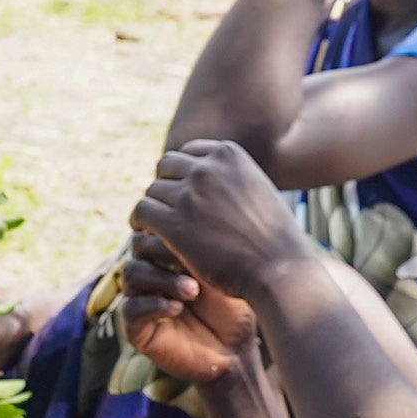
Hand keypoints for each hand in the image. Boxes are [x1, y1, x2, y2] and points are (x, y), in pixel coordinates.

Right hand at [116, 233, 262, 388]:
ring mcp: (142, 300)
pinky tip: (177, 308)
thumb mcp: (223, 267)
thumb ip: (202, 242)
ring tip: (192, 291)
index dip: (171, 229)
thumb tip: (187, 211)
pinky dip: (154, 304)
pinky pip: (131, 308)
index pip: (156, 227)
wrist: (235, 350)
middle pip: (138, 245)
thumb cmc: (235, 306)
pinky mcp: (137, 329)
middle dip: (164, 251)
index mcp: (169, 255)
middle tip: (191, 261)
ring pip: (131, 273)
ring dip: (162, 278)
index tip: (200, 238)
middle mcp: (152, 273)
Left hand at [129, 141, 309, 306]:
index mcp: (228, 153)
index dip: (181, 173)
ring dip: (151, 207)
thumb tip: (209, 179)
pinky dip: (139, 221)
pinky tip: (143, 233)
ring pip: (152, 190)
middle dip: (164, 187)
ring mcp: (189, 194)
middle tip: (163, 209)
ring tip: (153, 224)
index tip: (180, 193)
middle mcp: (207, 167)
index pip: (188, 152)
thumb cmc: (272, 236)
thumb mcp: (256, 189)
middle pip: (166, 167)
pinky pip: (142, 212)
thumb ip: (231, 178)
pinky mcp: (174, 223)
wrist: (277, 266)